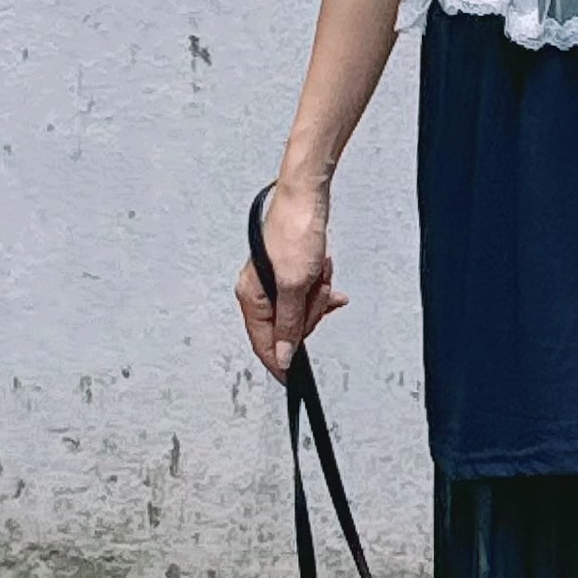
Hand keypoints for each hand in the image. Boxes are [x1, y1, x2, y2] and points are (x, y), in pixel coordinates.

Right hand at [234, 178, 344, 380]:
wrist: (307, 198)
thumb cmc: (295, 233)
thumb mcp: (296, 285)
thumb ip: (289, 324)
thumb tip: (282, 355)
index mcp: (252, 297)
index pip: (263, 343)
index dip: (279, 362)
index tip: (292, 380)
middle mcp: (259, 292)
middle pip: (289, 327)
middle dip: (310, 310)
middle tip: (316, 289)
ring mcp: (276, 282)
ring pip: (304, 309)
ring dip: (318, 293)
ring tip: (321, 271)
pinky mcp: (292, 272)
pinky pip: (310, 292)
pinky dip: (321, 285)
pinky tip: (325, 271)